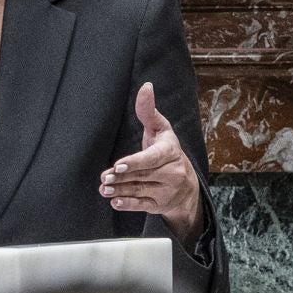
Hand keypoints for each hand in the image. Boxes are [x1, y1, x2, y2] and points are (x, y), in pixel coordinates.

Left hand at [99, 81, 202, 244]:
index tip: (119, 165)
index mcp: (170, 152)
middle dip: (122, 178)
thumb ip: (149, 111)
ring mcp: (167, 191)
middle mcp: (172, 172)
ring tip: (104, 189)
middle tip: (105, 177)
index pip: (153, 158)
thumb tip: (145, 86)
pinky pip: (143, 205)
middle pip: (143, 176)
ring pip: (141, 191)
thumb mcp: (161, 130)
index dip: (136, 162)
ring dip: (121, 191)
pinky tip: (115, 202)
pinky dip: (129, 205)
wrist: (188, 185)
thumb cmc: (167, 151)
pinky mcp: (160, 205)